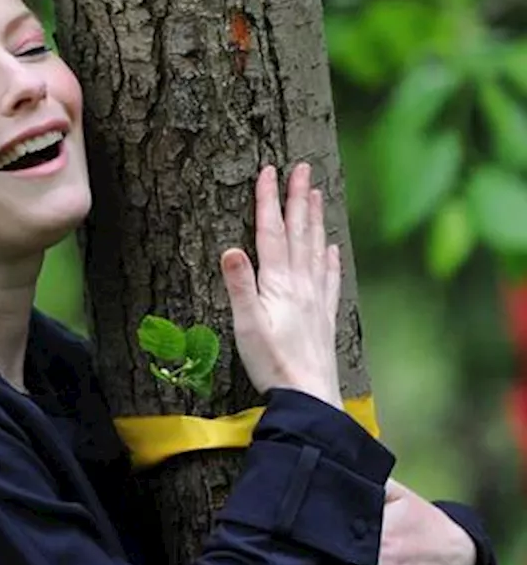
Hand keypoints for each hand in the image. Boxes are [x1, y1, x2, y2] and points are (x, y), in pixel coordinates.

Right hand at [221, 163, 341, 407]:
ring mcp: (316, 299)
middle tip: (301, 169)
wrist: (309, 394)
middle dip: (298, 199)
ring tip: (317, 195)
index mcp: (279, 283)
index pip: (271, 232)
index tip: (268, 171)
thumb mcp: (246, 325)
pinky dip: (332, 259)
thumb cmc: (273, 364)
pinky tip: (334, 248)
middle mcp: (302, 284)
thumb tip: (230, 248)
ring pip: (316, 249)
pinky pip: (331, 278)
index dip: (268, 200)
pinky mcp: (324, 316)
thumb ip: (239, 286)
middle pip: (299, 233)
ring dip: (314, 220)